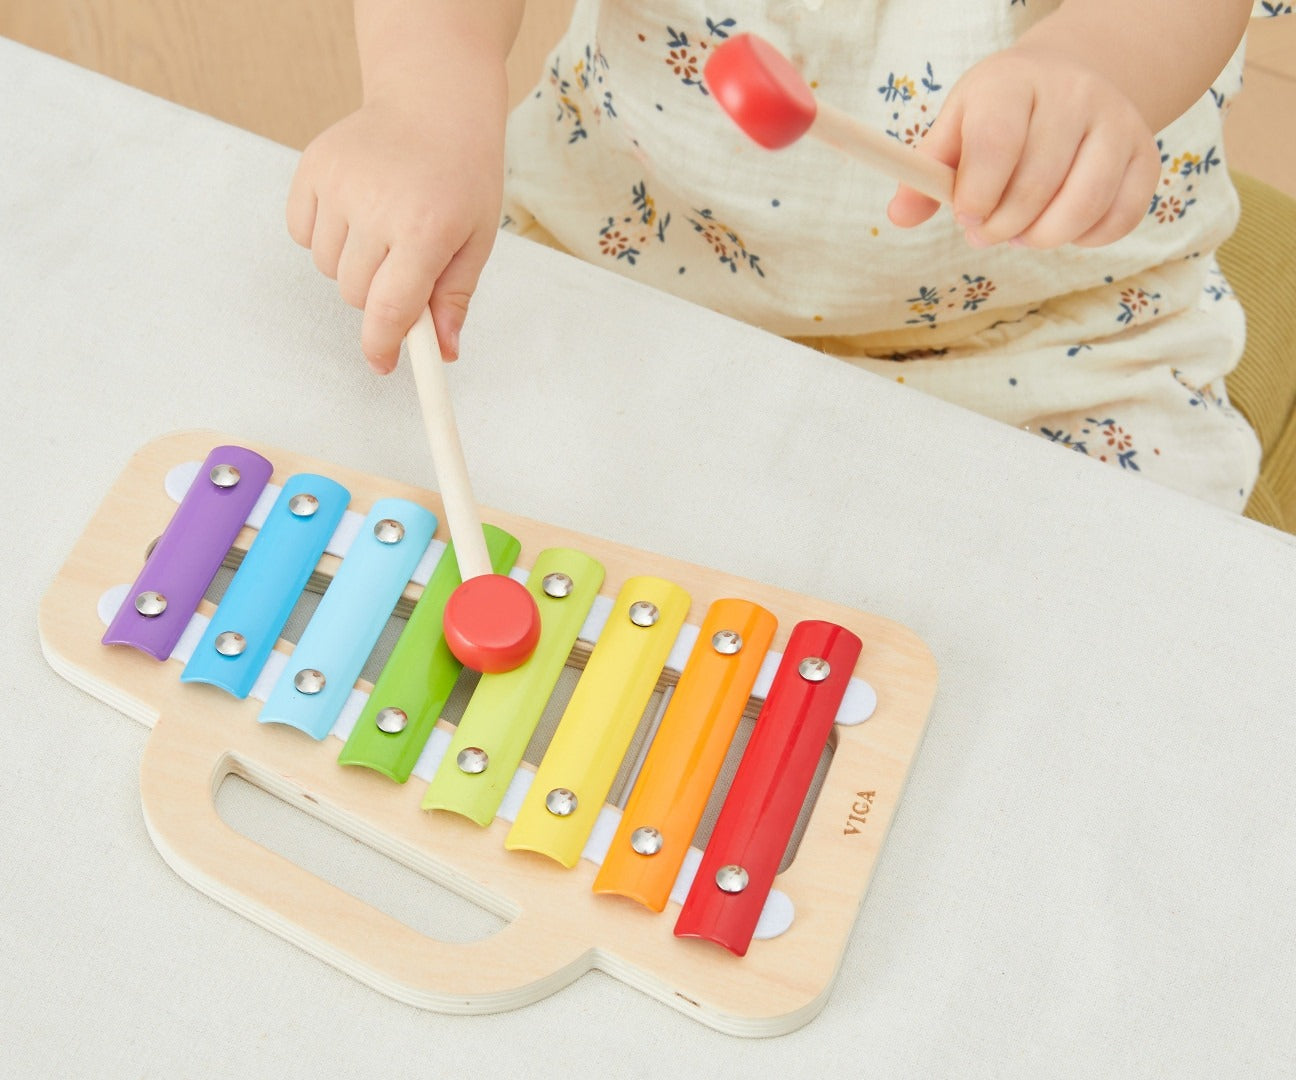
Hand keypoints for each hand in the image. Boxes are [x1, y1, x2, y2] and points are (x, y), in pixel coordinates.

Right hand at [286, 96, 504, 370]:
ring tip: (382, 229)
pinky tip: (355, 210)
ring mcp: (339, 184)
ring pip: (327, 268)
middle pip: (355, 294)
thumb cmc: (463, 176)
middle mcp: (376, 207)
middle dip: (377, 296)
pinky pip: (302, 234)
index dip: (383, 346)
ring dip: (351, 265)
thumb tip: (443, 353)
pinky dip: (323, 236)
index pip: (389, 309)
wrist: (434, 102)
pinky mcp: (312, 167)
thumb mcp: (476, 239)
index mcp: (425, 230)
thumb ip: (454, 298)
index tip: (384, 365)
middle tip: (402, 266)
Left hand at [887, 45, 1160, 249]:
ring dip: (1043, 237)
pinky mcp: (1145, 157)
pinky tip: (1062, 227)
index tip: (966, 218)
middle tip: (987, 232)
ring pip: (1083, 204)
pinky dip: (1086, 239)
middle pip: (1037, 183)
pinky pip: (1119, 218)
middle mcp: (1073, 94)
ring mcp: (1118, 123)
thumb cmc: (1000, 114)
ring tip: (1022, 233)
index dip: (977, 194)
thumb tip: (899, 216)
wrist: (1073, 79)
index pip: (996, 143)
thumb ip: (925, 174)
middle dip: (1003, 226)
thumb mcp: (956, 129)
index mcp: (1013, 83)